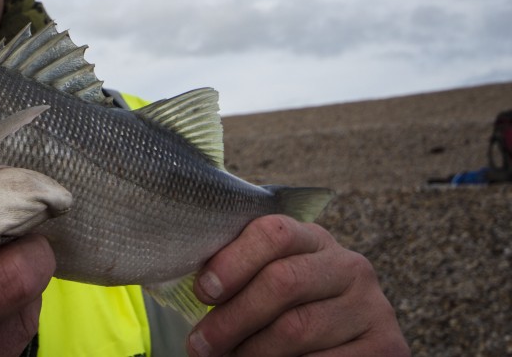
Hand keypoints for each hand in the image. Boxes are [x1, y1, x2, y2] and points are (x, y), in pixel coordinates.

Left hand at [186, 215, 409, 356]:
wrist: (348, 345)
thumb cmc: (290, 310)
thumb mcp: (271, 280)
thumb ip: (242, 271)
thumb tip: (191, 281)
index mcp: (314, 239)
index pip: (274, 232)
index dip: (233, 261)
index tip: (202, 291)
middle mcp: (349, 267)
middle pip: (282, 282)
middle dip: (232, 317)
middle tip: (200, 344)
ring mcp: (372, 307)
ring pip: (296, 329)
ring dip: (251, 352)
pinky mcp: (388, 346)